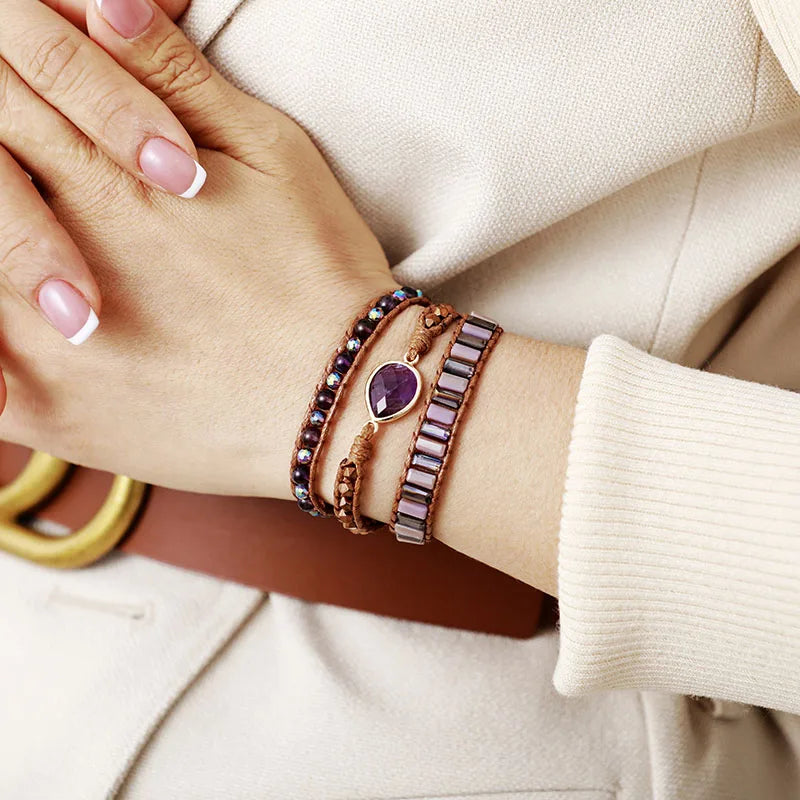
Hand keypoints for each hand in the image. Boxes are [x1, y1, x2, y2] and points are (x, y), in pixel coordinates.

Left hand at [0, 0, 397, 497]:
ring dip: (3, 241)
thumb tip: (104, 4)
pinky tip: (18, 336)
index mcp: (111, 178)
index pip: (18, 84)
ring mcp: (40, 343)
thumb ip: (178, 79)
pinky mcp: (48, 411)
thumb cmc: (321, 274)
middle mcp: (59, 253)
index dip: (21, 58)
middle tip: (51, 171)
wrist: (345, 399)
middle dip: (2, 137)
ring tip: (38, 243)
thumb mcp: (273, 155)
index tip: (39, 64)